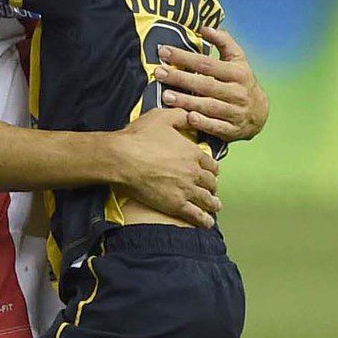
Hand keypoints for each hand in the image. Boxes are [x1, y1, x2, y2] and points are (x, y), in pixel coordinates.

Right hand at [108, 108, 220, 228]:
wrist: (122, 158)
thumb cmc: (139, 137)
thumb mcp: (162, 117)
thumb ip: (180, 116)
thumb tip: (192, 115)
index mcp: (193, 153)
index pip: (211, 164)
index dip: (212, 169)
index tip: (211, 172)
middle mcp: (194, 172)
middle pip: (211, 182)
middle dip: (212, 186)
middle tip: (212, 189)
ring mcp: (186, 190)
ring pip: (207, 199)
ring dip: (213, 203)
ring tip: (215, 207)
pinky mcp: (175, 205)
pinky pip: (195, 215)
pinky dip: (204, 219)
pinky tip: (208, 223)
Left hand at [154, 26, 268, 142]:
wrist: (259, 112)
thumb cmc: (241, 80)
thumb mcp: (237, 59)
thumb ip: (223, 42)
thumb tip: (205, 27)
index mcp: (237, 73)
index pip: (207, 63)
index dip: (184, 57)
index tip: (164, 51)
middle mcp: (237, 92)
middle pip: (205, 84)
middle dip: (180, 78)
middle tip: (159, 73)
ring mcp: (235, 112)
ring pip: (209, 106)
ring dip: (186, 101)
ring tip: (165, 96)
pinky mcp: (232, 130)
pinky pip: (217, 126)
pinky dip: (203, 123)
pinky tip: (188, 118)